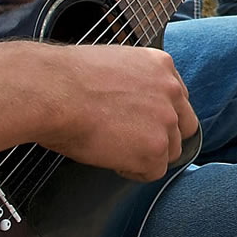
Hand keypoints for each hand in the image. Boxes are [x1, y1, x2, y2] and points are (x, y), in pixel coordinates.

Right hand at [37, 43, 197, 182]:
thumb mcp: (112, 66)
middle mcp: (170, 90)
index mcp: (160, 65)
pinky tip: (112, 160)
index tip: (144, 122)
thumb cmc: (66, 79)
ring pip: (169, 150)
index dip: (160, 114)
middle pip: (183, 125)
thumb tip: (130, 101)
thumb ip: (133, 82)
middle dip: (162, 136)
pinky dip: (133, 171)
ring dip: (146, 154)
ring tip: (116, 149)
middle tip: (134, 142)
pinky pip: (153, 171)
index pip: (178, 97)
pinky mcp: (155, 148)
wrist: (54, 91)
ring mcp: (166, 119)